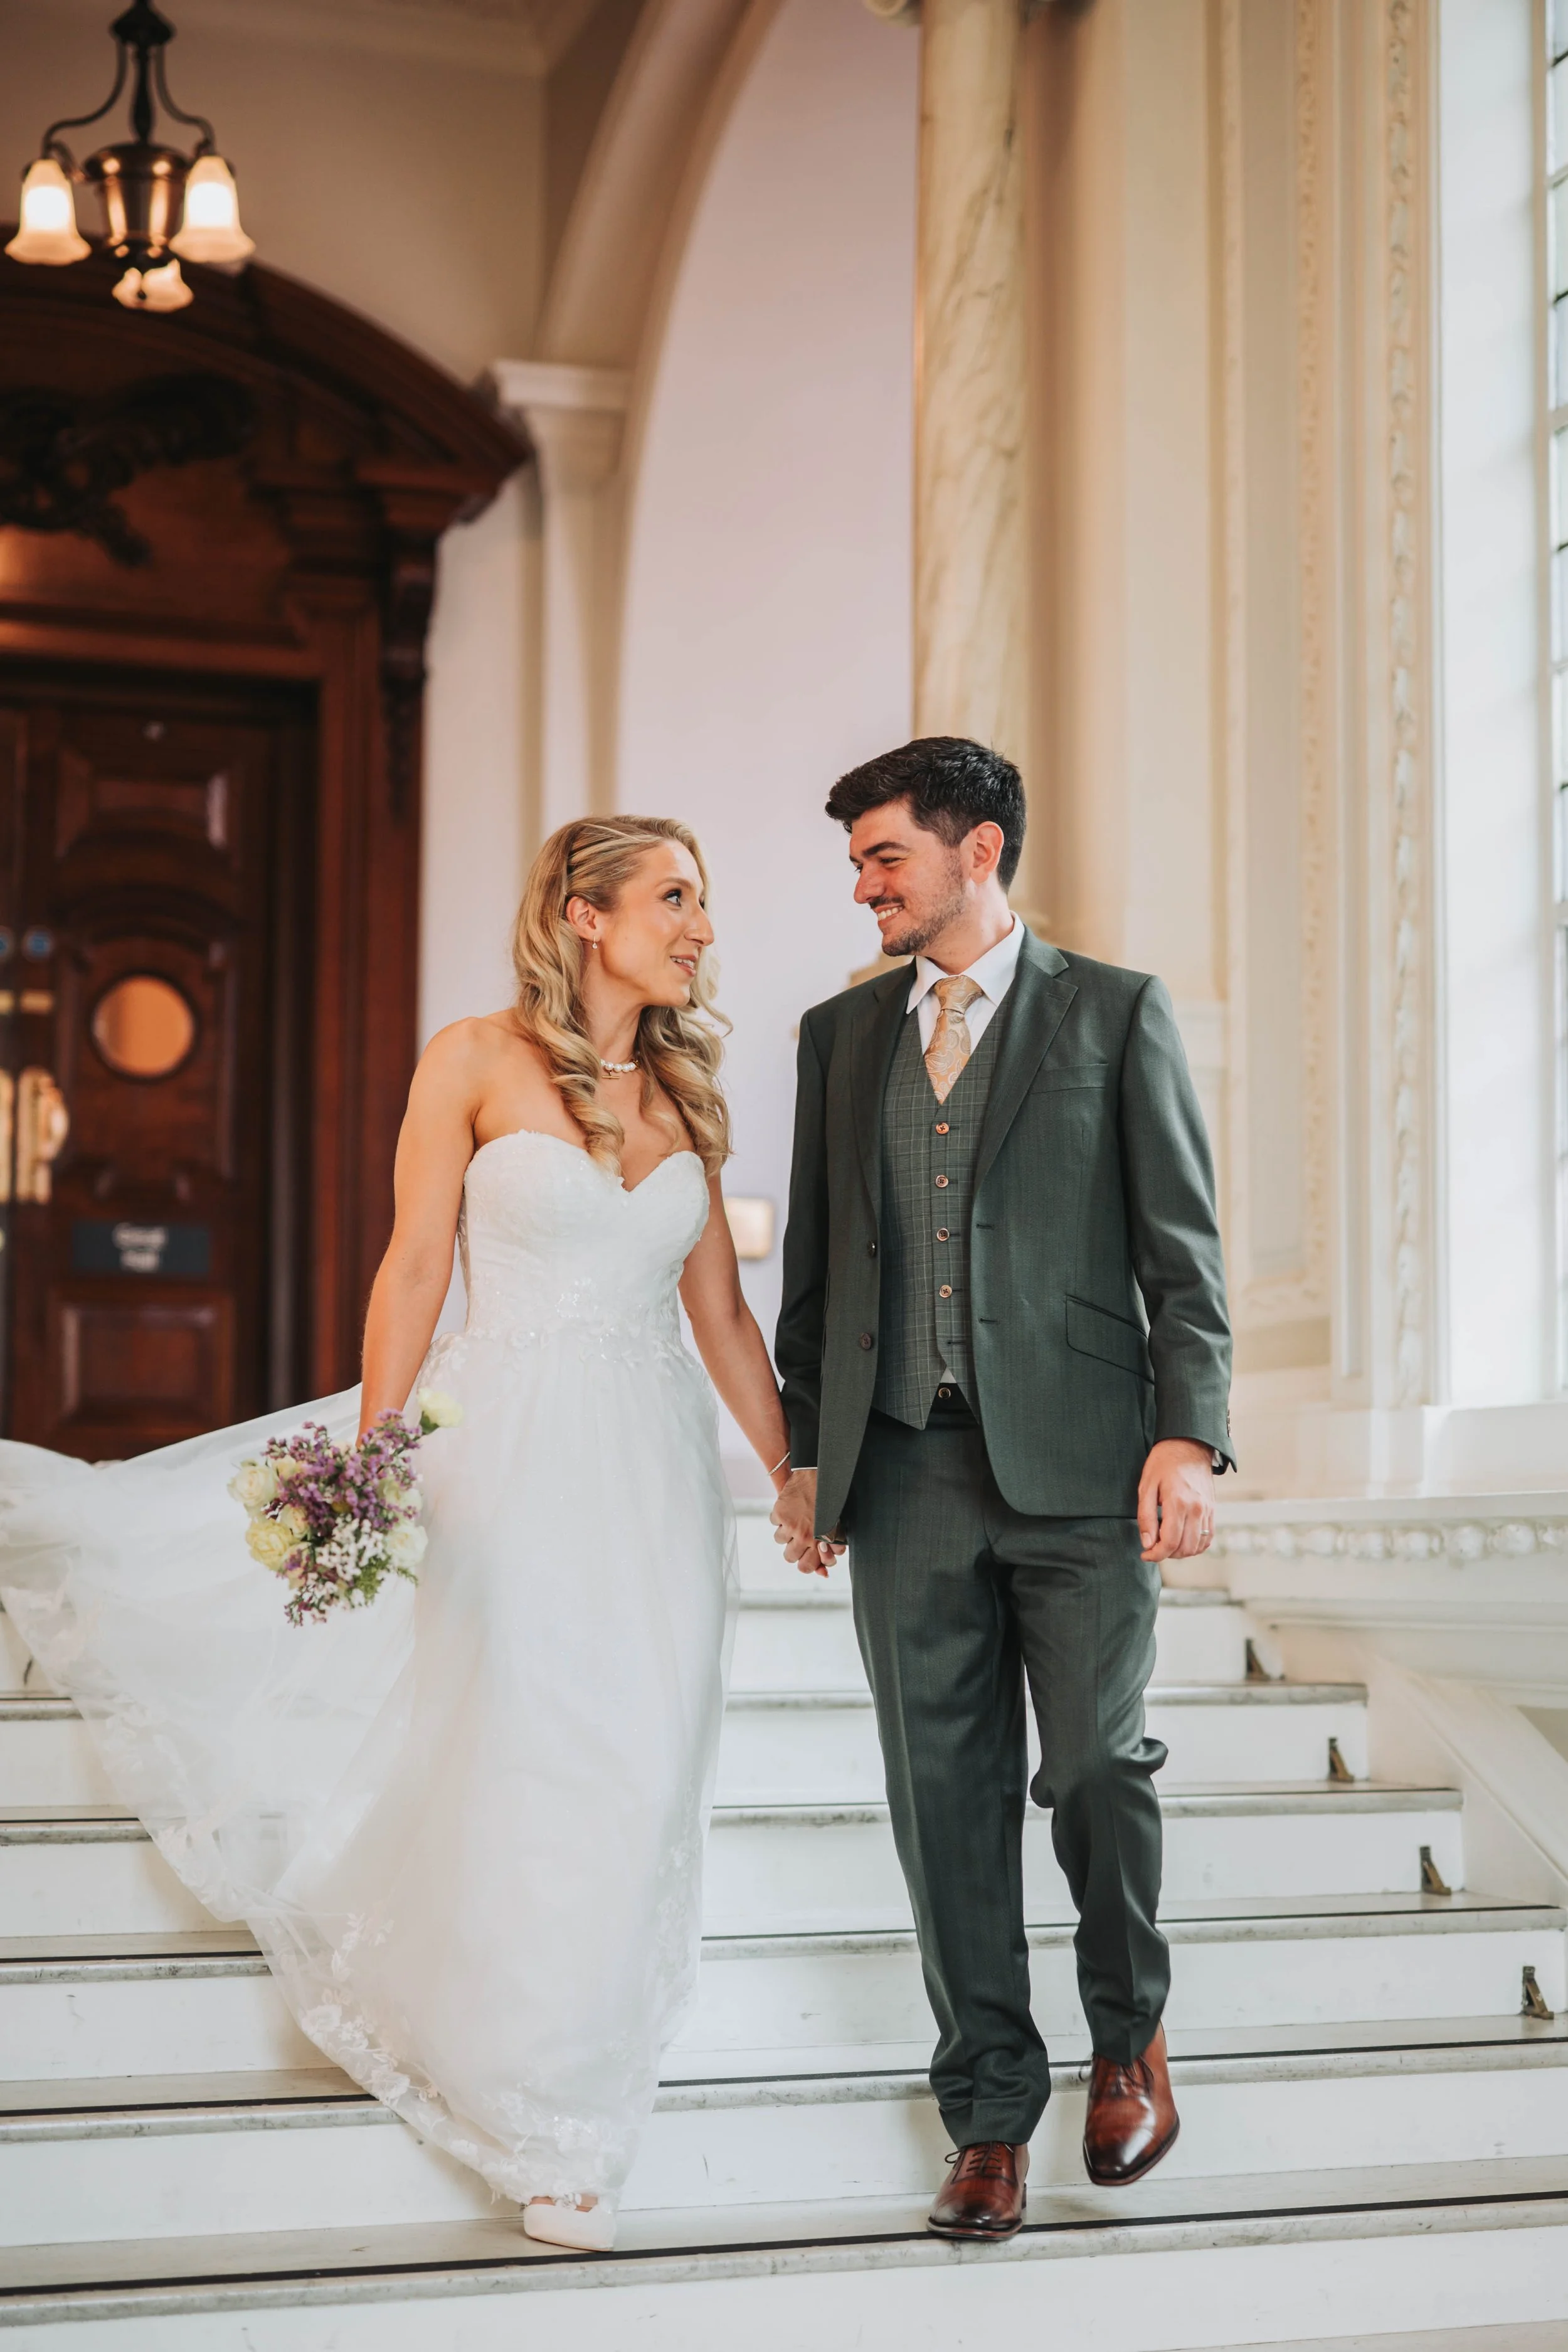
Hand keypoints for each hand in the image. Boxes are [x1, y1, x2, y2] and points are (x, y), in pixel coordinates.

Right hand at [770, 1467, 843, 1576]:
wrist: (820, 1475)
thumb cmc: (830, 1502)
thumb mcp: (836, 1529)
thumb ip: (830, 1551)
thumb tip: (823, 1574)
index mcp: (819, 1541)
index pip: (805, 1567)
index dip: (804, 1563)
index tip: (804, 1555)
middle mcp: (803, 1536)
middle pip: (789, 1556)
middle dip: (793, 1548)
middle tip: (798, 1535)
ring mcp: (790, 1525)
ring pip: (779, 1539)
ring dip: (785, 1530)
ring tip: (795, 1517)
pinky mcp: (780, 1512)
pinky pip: (774, 1522)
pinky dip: (779, 1516)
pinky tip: (790, 1508)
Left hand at [1137, 1438, 1214, 1563]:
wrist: (1188, 1445)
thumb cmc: (1163, 1463)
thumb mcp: (1146, 1486)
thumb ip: (1146, 1517)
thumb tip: (1147, 1543)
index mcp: (1178, 1502)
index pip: (1170, 1542)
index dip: (1156, 1555)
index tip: (1145, 1554)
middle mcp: (1197, 1509)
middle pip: (1184, 1548)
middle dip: (1166, 1554)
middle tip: (1153, 1546)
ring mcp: (1208, 1510)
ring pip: (1197, 1547)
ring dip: (1180, 1552)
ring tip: (1166, 1542)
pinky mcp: (1213, 1510)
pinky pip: (1208, 1538)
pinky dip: (1195, 1546)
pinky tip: (1182, 1539)